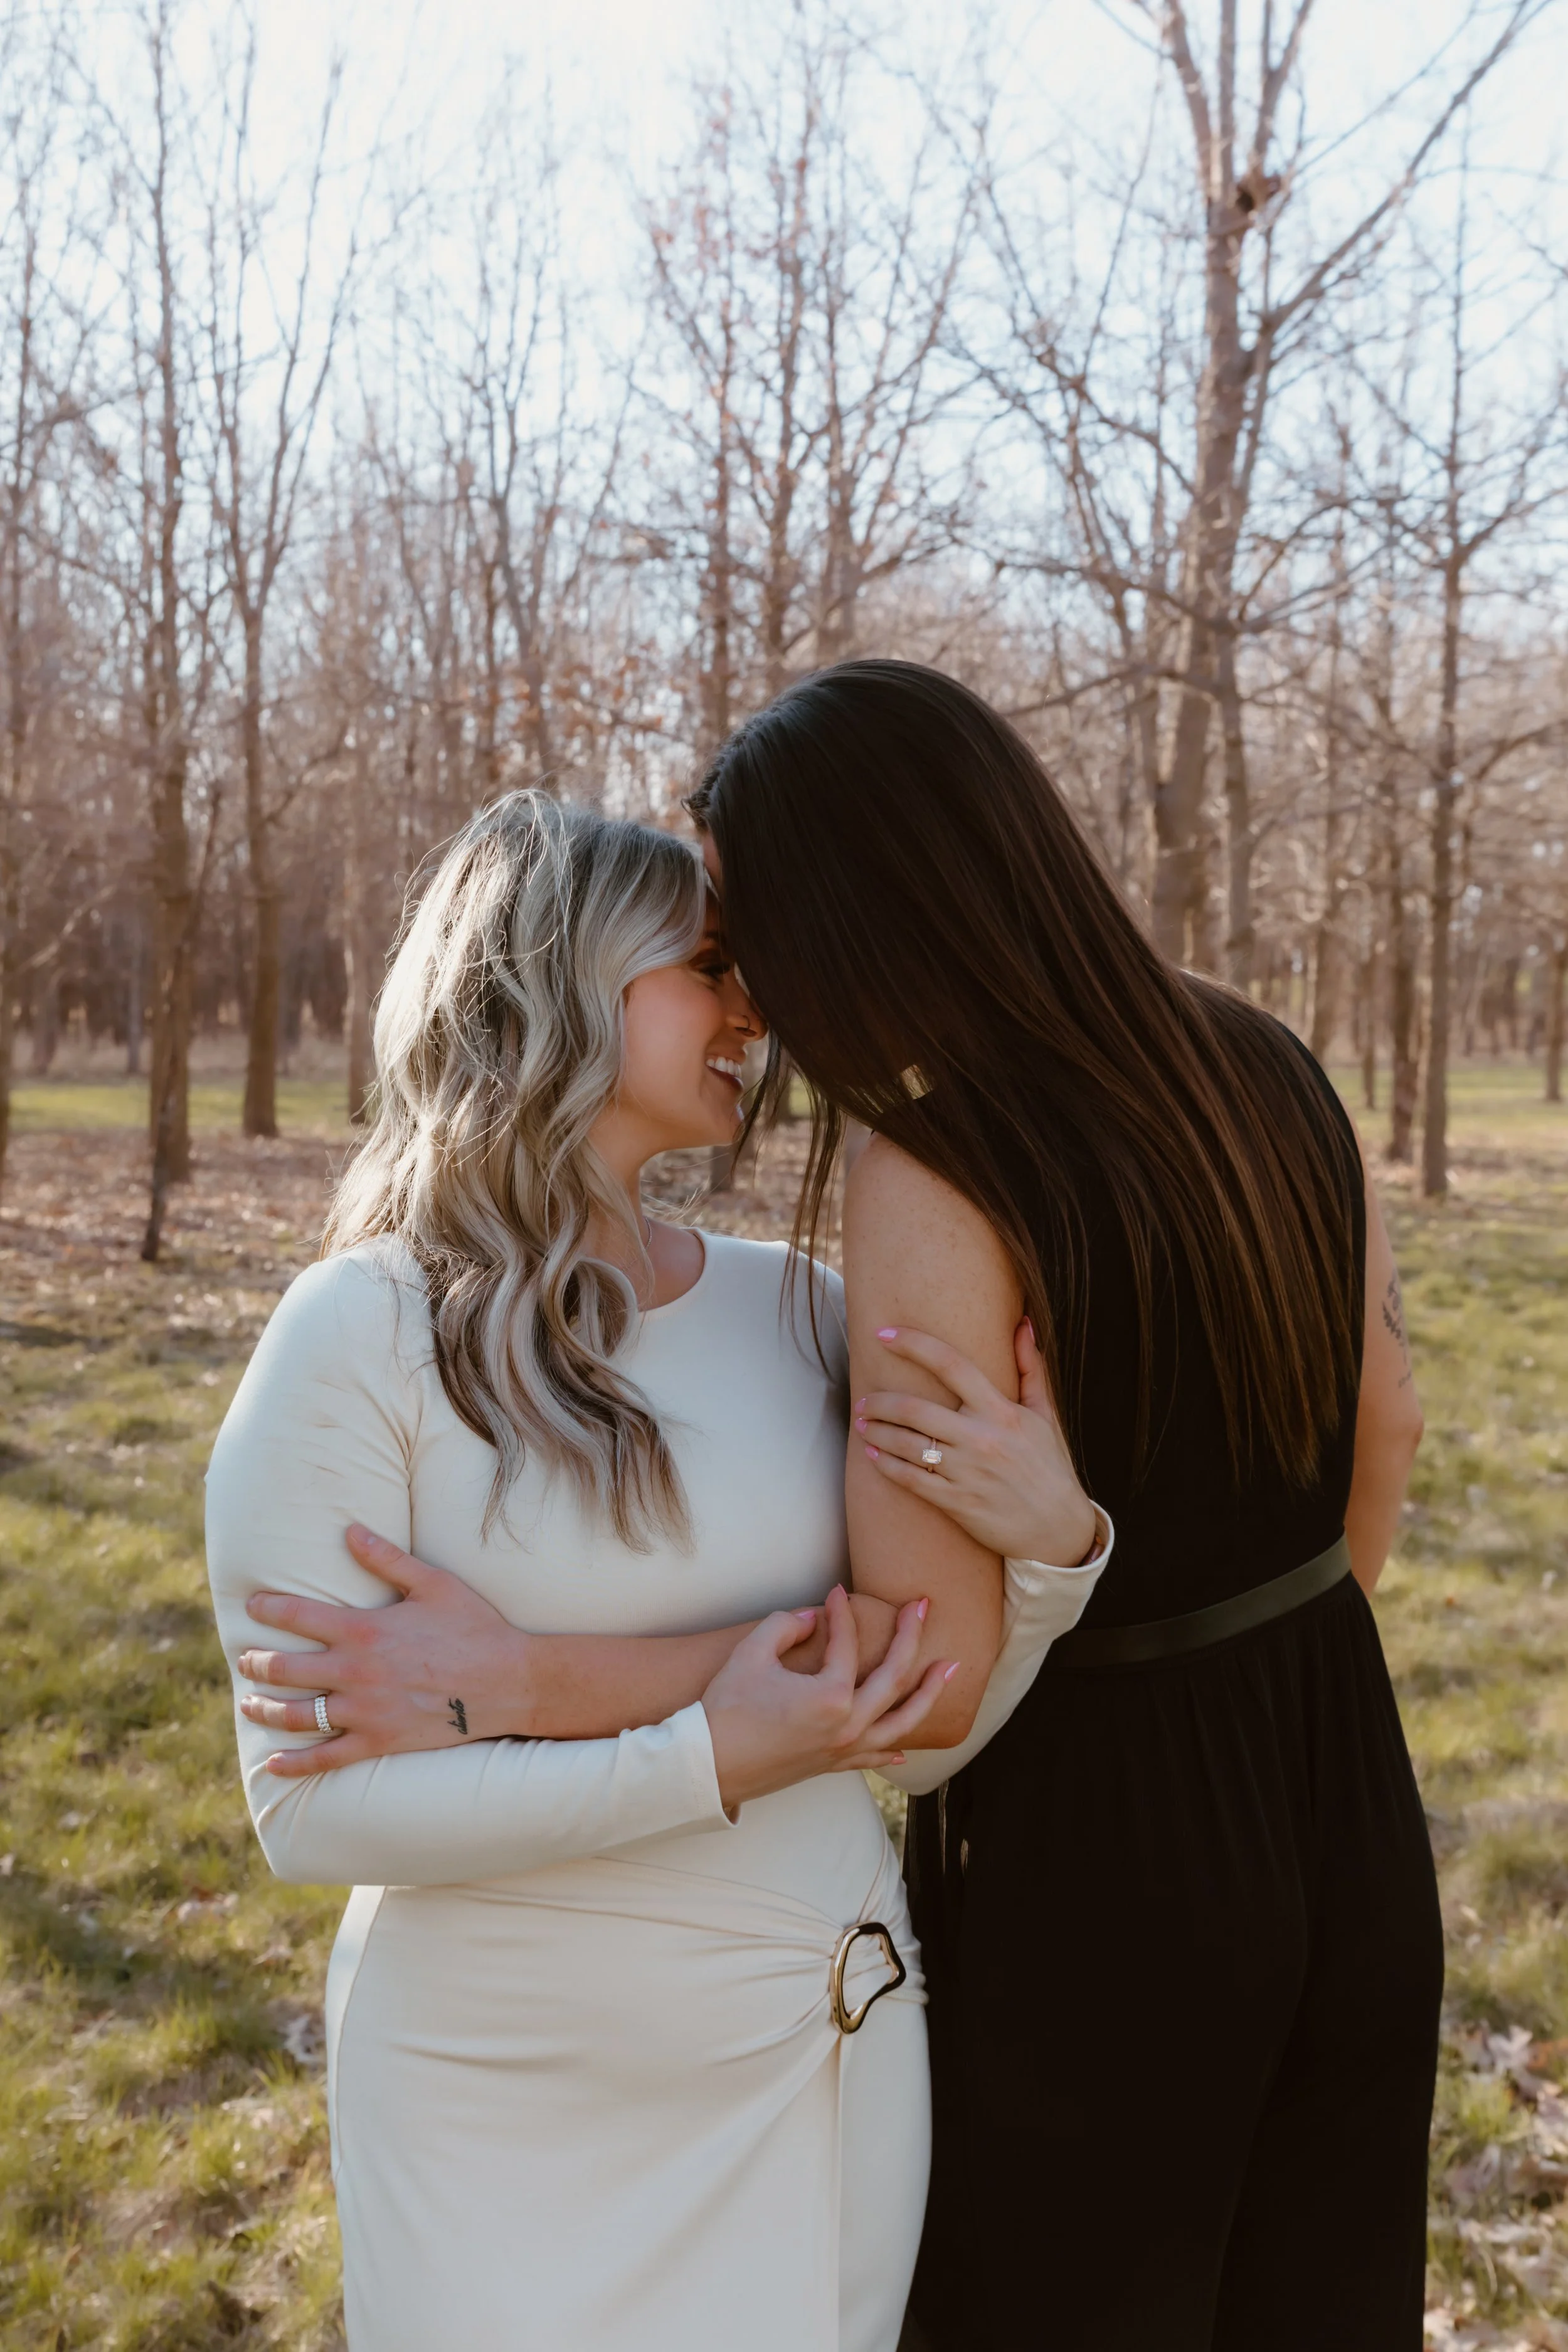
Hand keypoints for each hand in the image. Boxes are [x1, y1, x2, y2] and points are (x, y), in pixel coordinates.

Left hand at [238, 1525, 531, 1778]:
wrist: (508, 1682)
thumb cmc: (474, 1627)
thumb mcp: (434, 1583)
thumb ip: (386, 1558)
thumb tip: (349, 1530)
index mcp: (364, 1629)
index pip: (298, 1615)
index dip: (268, 1608)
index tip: (252, 1605)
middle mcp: (354, 1672)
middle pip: (285, 1668)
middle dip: (257, 1661)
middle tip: (246, 1658)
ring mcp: (364, 1711)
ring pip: (295, 1714)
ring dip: (264, 1708)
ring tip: (249, 1703)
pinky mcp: (377, 1742)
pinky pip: (325, 1758)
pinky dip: (294, 1762)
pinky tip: (273, 1764)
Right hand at [700, 1584, 953, 1810]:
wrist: (707, 1765)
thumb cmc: (726, 1708)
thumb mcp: (751, 1653)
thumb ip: (786, 1625)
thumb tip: (812, 1619)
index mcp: (831, 1696)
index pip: (847, 1643)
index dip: (841, 1613)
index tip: (836, 1592)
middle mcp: (848, 1725)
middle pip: (894, 1676)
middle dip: (911, 1636)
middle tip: (923, 1607)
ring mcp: (843, 1750)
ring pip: (901, 1722)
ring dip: (928, 1694)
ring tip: (949, 1669)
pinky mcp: (831, 1767)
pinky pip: (875, 1758)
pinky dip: (895, 1748)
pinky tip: (907, 1747)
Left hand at [855, 1319, 1097, 1565]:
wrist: (1058, 1529)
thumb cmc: (1049, 1466)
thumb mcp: (1045, 1415)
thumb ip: (1030, 1368)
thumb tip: (1023, 1323)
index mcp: (1002, 1412)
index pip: (952, 1365)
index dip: (914, 1344)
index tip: (884, 1333)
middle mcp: (981, 1439)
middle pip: (916, 1409)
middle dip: (880, 1401)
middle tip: (863, 1399)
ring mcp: (967, 1473)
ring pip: (907, 1445)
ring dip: (877, 1431)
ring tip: (862, 1423)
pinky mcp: (957, 1503)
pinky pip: (911, 1480)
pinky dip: (886, 1465)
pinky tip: (873, 1455)